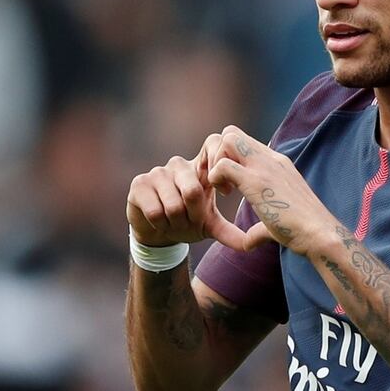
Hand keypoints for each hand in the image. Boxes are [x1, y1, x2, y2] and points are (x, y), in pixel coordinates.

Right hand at [126, 133, 248, 248]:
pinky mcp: (139, 184)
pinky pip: (155, 212)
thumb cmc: (187, 221)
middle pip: (193, 191)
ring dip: (177, 223)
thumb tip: (250, 245)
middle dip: (194, 216)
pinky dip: (161, 225)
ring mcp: (158, 172)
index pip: (214, 145)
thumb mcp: (210, 225)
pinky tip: (159, 222)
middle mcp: (180, 165)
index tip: (225, 192)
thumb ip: (229, 231)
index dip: (220, 172)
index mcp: (200, 167)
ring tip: (175, 222)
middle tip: (192, 221)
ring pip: (173, 206)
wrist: (156, 232)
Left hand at [208, 125, 338, 255]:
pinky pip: (223, 165)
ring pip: (228, 139)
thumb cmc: (302, 231)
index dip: (229, 159)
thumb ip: (260, 227)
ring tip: (223, 189)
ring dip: (216, 162)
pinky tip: (224, 196)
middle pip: (233, 133)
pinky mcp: (257, 181)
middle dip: (218, 154)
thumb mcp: (277, 220)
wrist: (319, 234)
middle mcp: (271, 159)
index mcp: (277, 163)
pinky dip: (215, 177)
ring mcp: (265, 167)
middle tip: (221, 182)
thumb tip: (248, 242)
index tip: (229, 184)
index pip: (244, 141)